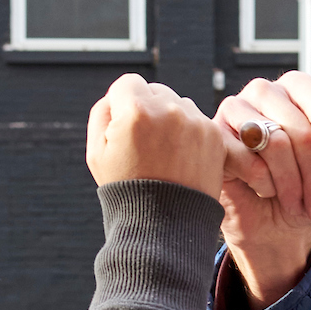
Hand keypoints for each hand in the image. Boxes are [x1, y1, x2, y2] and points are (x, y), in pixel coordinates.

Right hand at [86, 74, 234, 196]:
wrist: (164, 226)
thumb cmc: (126, 189)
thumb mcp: (97, 152)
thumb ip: (102, 112)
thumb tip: (117, 96)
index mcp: (136, 110)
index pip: (127, 83)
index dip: (122, 105)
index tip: (125, 128)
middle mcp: (169, 109)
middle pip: (155, 91)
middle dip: (148, 111)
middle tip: (145, 145)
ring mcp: (195, 122)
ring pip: (178, 104)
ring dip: (170, 120)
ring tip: (164, 154)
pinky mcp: (213, 136)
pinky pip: (197, 121)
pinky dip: (189, 134)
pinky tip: (180, 158)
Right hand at [214, 73, 310, 308]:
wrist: (275, 221)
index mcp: (299, 87)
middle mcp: (265, 91)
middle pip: (301, 131)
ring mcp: (235, 111)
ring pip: (274, 144)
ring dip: (292, 184)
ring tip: (295, 201)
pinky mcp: (214, 138)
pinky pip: (247, 162)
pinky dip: (264, 186)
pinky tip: (265, 190)